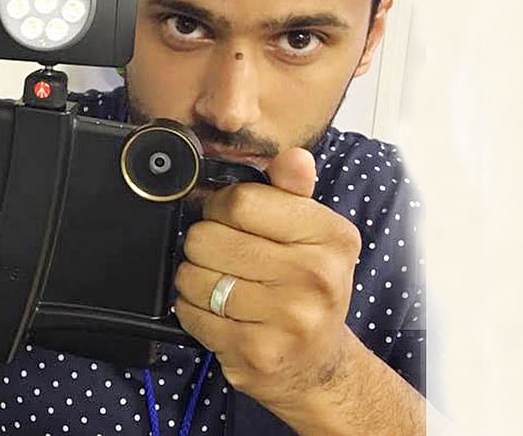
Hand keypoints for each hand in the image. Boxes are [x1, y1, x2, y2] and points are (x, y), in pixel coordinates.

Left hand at [173, 147, 362, 409]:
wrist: (319, 365)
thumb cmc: (308, 288)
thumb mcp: (313, 235)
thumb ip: (293, 192)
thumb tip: (293, 157)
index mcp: (331, 235)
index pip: (242, 200)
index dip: (219, 204)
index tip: (224, 216)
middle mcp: (316, 276)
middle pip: (208, 237)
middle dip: (202, 244)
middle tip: (223, 256)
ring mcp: (288, 318)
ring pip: (193, 276)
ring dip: (194, 279)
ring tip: (220, 286)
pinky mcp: (256, 351)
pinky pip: (191, 314)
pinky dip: (193, 311)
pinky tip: (219, 314)